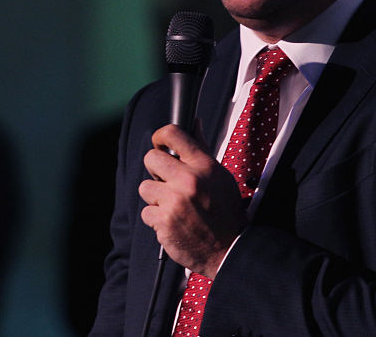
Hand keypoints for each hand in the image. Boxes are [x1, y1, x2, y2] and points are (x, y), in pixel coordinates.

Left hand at [138, 124, 247, 277]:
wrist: (230, 251)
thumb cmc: (226, 213)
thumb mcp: (220, 176)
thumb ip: (202, 149)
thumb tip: (193, 123)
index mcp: (204, 166)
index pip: (173, 134)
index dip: (160, 136)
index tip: (160, 143)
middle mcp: (188, 180)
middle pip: (150, 158)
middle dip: (156, 171)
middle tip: (167, 182)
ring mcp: (174, 201)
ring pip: (145, 187)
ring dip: (155, 198)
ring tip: (173, 206)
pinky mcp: (163, 222)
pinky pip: (146, 213)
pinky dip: (156, 220)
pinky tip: (173, 222)